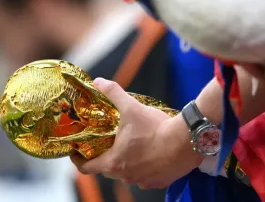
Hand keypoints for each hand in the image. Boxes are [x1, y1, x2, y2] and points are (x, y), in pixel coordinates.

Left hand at [70, 78, 203, 188]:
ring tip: (133, 148)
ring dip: (127, 164)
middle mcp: (126, 176)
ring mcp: (144, 181)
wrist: (187, 140)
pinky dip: (145, 169)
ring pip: (128, 175)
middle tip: (108, 144)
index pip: (86, 168)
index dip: (78, 159)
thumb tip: (98, 82)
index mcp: (114, 162)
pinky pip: (147, 178)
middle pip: (108, 170)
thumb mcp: (132, 107)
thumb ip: (113, 93)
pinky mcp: (159, 182)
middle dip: (105, 158)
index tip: (78, 152)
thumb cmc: (157, 128)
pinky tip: (152, 155)